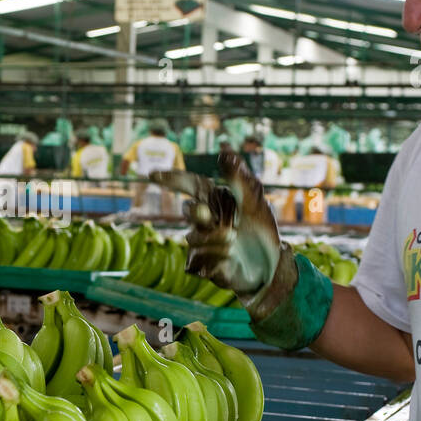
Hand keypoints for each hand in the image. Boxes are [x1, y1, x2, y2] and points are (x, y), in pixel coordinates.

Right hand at [150, 149, 284, 296]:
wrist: (269, 269)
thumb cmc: (264, 233)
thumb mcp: (256, 204)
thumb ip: (240, 179)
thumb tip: (224, 151)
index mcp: (217, 200)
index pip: (190, 184)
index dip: (171, 178)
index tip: (152, 174)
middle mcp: (206, 218)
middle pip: (188, 210)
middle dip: (199, 214)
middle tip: (215, 217)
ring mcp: (201, 241)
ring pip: (192, 238)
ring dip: (215, 240)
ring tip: (234, 243)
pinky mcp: (201, 263)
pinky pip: (195, 260)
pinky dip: (213, 260)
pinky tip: (228, 260)